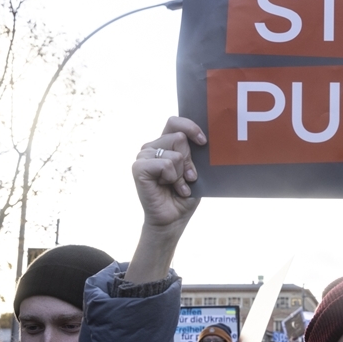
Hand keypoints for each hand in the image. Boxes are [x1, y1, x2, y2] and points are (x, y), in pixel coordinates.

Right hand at [132, 117, 204, 234]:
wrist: (173, 219)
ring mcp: (143, 156)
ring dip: (181, 173)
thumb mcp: (194, 170)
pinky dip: (172, 178)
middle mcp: (152, 147)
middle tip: (187, 178)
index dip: (190, 127)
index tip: (203, 142)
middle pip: (179, 138)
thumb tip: (202, 140)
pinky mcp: (138, 168)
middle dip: (189, 161)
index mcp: (165, 144)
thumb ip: (193, 153)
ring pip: (174, 153)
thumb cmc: (184, 195)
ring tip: (177, 185)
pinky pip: (165, 164)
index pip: (174, 122)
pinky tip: (169, 187)